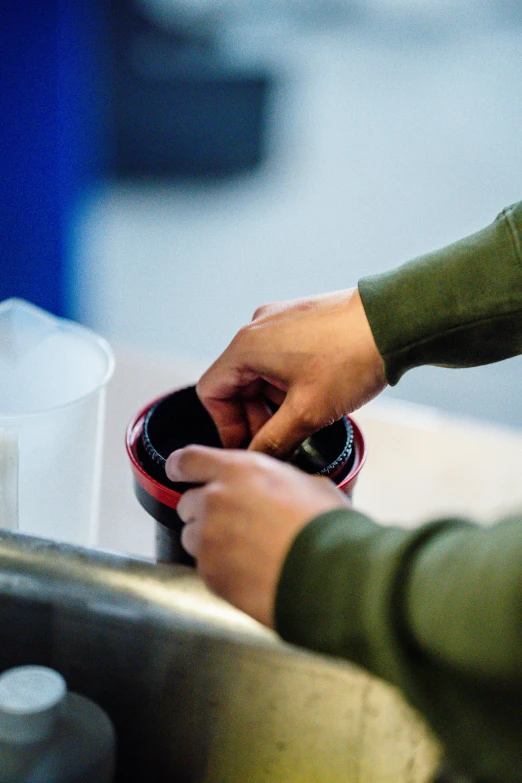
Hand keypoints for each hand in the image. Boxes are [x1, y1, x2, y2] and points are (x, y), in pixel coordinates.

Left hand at [166, 445, 348, 626]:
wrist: (328, 575)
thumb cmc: (325, 528)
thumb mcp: (308, 483)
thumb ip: (277, 480)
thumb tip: (281, 486)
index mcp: (237, 470)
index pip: (188, 460)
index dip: (181, 466)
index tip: (179, 470)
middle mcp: (214, 500)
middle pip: (187, 502)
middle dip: (204, 510)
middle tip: (234, 521)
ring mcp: (208, 539)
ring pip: (192, 536)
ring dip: (210, 540)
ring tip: (245, 550)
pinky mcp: (210, 574)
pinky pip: (205, 566)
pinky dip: (221, 568)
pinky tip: (249, 570)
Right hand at [196, 288, 385, 458]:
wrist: (396, 321)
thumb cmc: (352, 358)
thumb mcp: (308, 411)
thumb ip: (274, 440)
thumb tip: (258, 458)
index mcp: (247, 346)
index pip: (212, 391)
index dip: (226, 425)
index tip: (249, 445)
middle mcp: (258, 327)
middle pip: (236, 382)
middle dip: (253, 416)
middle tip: (279, 441)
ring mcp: (280, 320)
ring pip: (259, 372)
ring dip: (272, 402)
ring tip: (302, 421)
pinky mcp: (301, 320)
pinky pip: (280, 357)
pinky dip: (287, 383)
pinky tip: (313, 398)